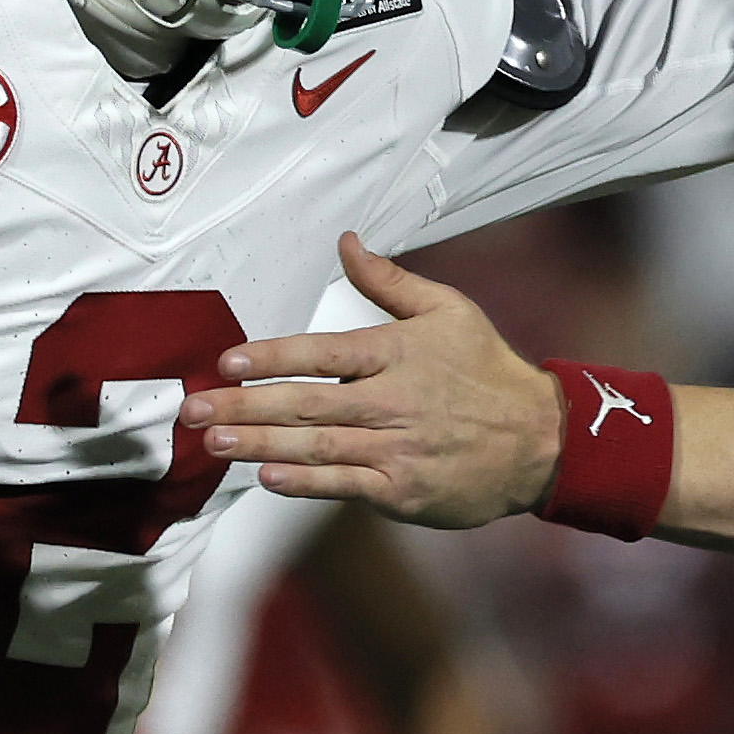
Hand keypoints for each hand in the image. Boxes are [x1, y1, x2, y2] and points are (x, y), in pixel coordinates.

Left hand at [182, 233, 565, 528]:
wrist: (540, 441)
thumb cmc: (488, 372)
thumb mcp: (449, 310)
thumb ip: (389, 281)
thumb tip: (346, 242)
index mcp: (400, 352)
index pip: (324, 352)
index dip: (272, 356)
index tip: (227, 362)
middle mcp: (394, 401)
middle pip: (306, 403)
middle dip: (244, 407)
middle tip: (193, 410)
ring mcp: (398, 450)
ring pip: (317, 446)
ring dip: (260, 444)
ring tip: (214, 442)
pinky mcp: (404, 491)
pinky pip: (344, 485)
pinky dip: (304, 482)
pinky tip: (267, 477)